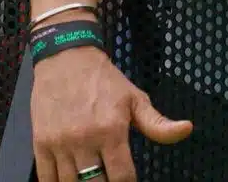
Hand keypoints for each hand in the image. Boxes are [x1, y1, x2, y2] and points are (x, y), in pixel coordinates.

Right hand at [31, 48, 191, 181]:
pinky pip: (46, 178)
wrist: (66, 57)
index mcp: (111, 130)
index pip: (122, 177)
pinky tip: (69, 181)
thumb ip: (158, 123)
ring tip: (90, 179)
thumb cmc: (103, 80)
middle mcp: (84, 140)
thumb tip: (187, 130)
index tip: (127, 181)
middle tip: (108, 179)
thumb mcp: (135, 98)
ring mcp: (60, 144)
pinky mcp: (40, 143)